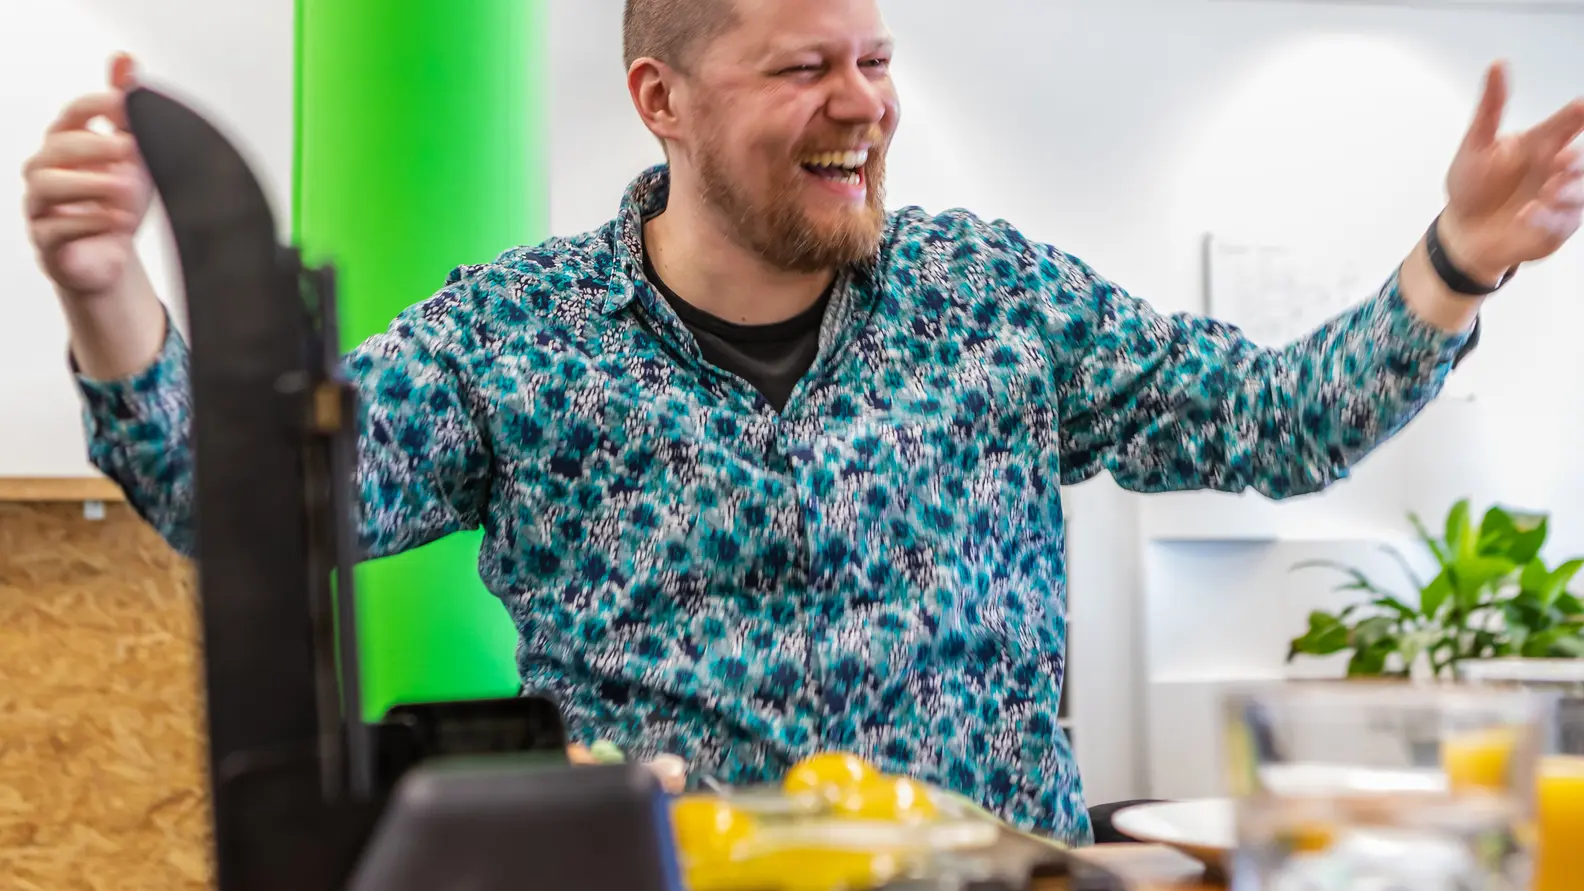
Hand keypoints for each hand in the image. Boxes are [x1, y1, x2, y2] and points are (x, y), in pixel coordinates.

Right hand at [23, 53, 152, 300]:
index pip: (74, 114)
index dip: (98, 105)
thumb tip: (124, 59)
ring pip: (46, 184)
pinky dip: (88, 222)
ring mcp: (41, 206)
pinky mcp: (47, 242)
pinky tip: (115, 220)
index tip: (127, 105)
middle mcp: (47, 170)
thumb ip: (128, 114)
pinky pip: (54, 229)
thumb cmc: (116, 204)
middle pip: (57, 146)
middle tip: (129, 149)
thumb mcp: (133, 158)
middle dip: (94, 145)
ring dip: (88, 184)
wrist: (110, 258)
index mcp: (68, 146)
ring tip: (124, 189)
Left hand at [1438, 61, 1583, 284]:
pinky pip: (1564, 221)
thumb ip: (1491, 106)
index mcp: (1542, 143)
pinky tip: (1529, 213)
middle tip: (1563, 161)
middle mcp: (1555, 168)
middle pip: (1582, 158)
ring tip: (1548, 192)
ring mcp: (1559, 197)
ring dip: (1570, 191)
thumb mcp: (1476, 143)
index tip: (1580, 107)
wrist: (1460, 232)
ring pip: (1581, 191)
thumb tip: (1497, 65)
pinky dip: (1549, 217)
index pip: (1570, 122)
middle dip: (1578, 161)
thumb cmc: (1471, 187)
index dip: (1579, 114)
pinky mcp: (1556, 226)